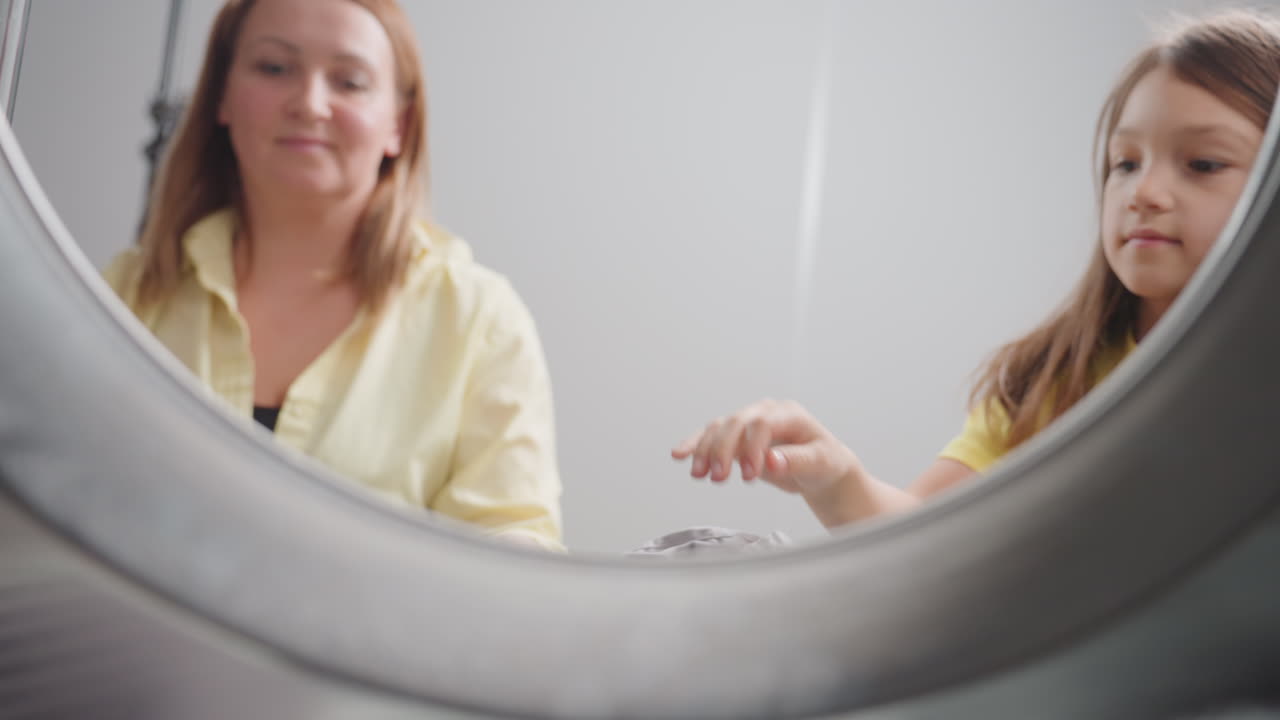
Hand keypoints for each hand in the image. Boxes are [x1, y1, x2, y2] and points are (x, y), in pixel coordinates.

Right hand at [671, 399, 864, 495]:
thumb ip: (796, 460)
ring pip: (719, 428)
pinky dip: (696, 446)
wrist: (820, 468)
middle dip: (722, 449)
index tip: (751, 474)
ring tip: (699, 474)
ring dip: (705, 450)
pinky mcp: (737, 438)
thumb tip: (772, 461)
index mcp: (788, 414)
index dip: (752, 447)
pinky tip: (680, 455)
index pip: (761, 423)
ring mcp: (748, 423)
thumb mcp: (821, 462)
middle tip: (718, 478)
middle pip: (735, 423)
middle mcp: (765, 413)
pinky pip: (711, 437)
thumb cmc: (824, 462)